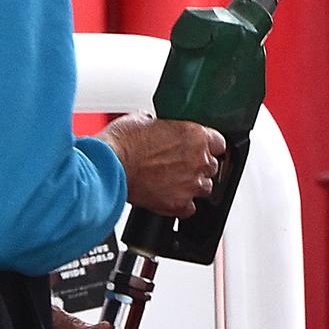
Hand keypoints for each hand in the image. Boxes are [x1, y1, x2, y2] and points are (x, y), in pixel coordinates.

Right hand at [96, 113, 226, 217]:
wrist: (109, 166)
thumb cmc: (123, 143)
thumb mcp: (144, 120)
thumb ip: (163, 126)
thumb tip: (160, 127)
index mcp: (195, 136)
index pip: (220, 143)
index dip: (210, 146)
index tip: (203, 149)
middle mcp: (198, 160)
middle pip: (213, 167)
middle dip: (199, 166)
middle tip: (180, 165)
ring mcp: (191, 184)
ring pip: (205, 188)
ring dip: (192, 185)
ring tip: (173, 182)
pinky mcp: (179, 204)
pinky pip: (189, 208)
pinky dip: (181, 205)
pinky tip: (168, 196)